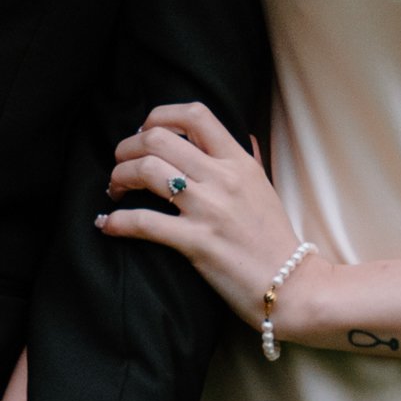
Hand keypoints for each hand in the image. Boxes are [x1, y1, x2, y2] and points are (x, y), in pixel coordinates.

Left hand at [97, 99, 310, 328]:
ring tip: (114, 190)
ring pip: (146, 171)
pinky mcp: (196, 242)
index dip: (159, 115)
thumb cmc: (275, 239)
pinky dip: (117, 221)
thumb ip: (251, 159)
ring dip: (119, 177)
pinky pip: (144, 222)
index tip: (145, 131)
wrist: (293, 285)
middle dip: (128, 147)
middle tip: (120, 164)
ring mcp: (209, 210)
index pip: (195, 115)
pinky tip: (107, 224)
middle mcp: (223, 179)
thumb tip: (244, 136)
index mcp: (239, 162)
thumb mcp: (266, 189)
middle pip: (159, 138)